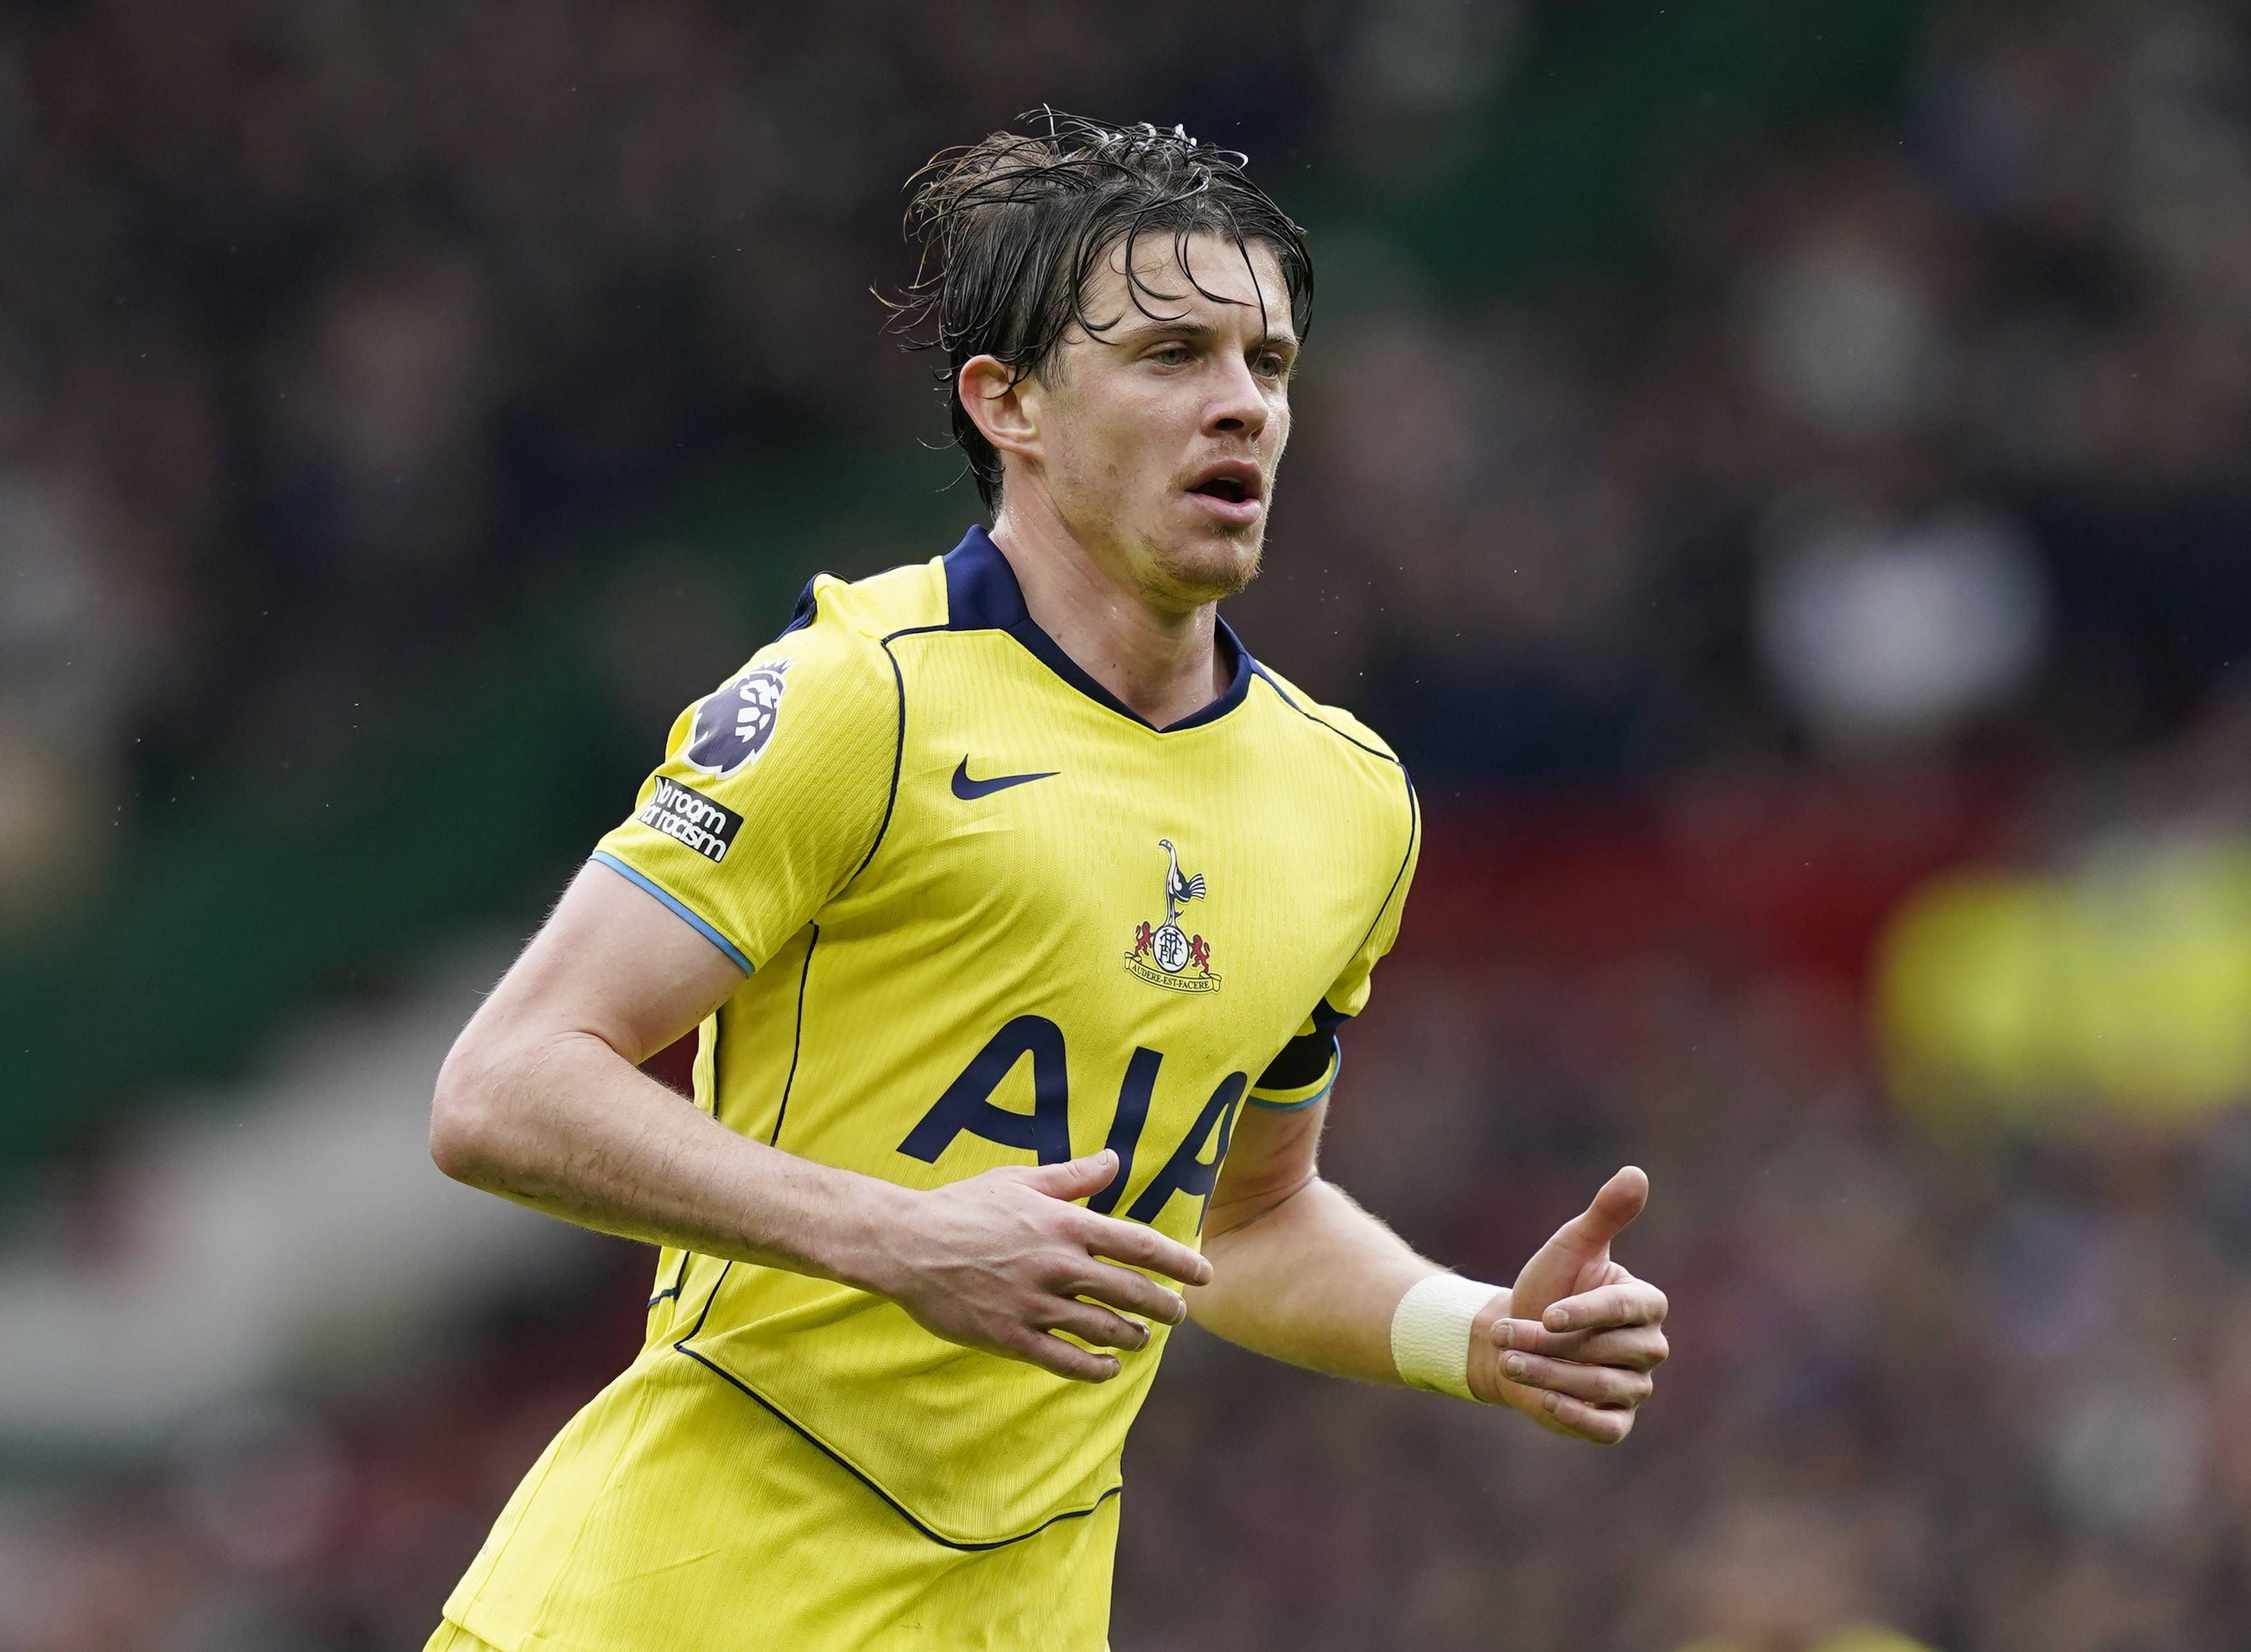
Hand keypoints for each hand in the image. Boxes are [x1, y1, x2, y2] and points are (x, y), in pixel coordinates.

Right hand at [875, 1150, 1214, 1382]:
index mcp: (1066, 1224)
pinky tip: (1109, 1370)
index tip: (1204, 1274)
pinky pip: (1067, 1361)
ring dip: (1133, 1336)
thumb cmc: (963, 1206)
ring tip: (1143, 1337)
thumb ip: (1072, 1176)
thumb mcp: (1020, 1181)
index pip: (1142, 1245)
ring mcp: (1036, 1305)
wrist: (907, 1244)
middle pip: (1133, 1292)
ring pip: (1105, 1329)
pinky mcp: (1012, 1337)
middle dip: (1166, 1306)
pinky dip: (1096, 1369)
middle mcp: (1059, 1266)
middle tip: (1179, 1313)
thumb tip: (1114, 1160)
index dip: (1181, 1262)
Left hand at [1467, 1165, 1668, 1442]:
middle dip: (1551, 1345)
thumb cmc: (1545, 1286)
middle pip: (1608, 1353)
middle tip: (1506, 1336)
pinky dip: (1575, 1417)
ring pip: (1599, 1388)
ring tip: (1508, 1360)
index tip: (1545, 1314)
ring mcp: (1634, 1387)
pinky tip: (1541, 1401)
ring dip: (1547, 1375)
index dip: (1584, 1313)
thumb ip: (1605, 1215)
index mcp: (1644, 1304)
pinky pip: (1606, 1428)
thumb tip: (1637, 1173)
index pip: (1625, 1310)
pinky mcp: (1614, 1422)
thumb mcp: (1570, 1246)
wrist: (1508, 1337)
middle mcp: (1648, 1348)